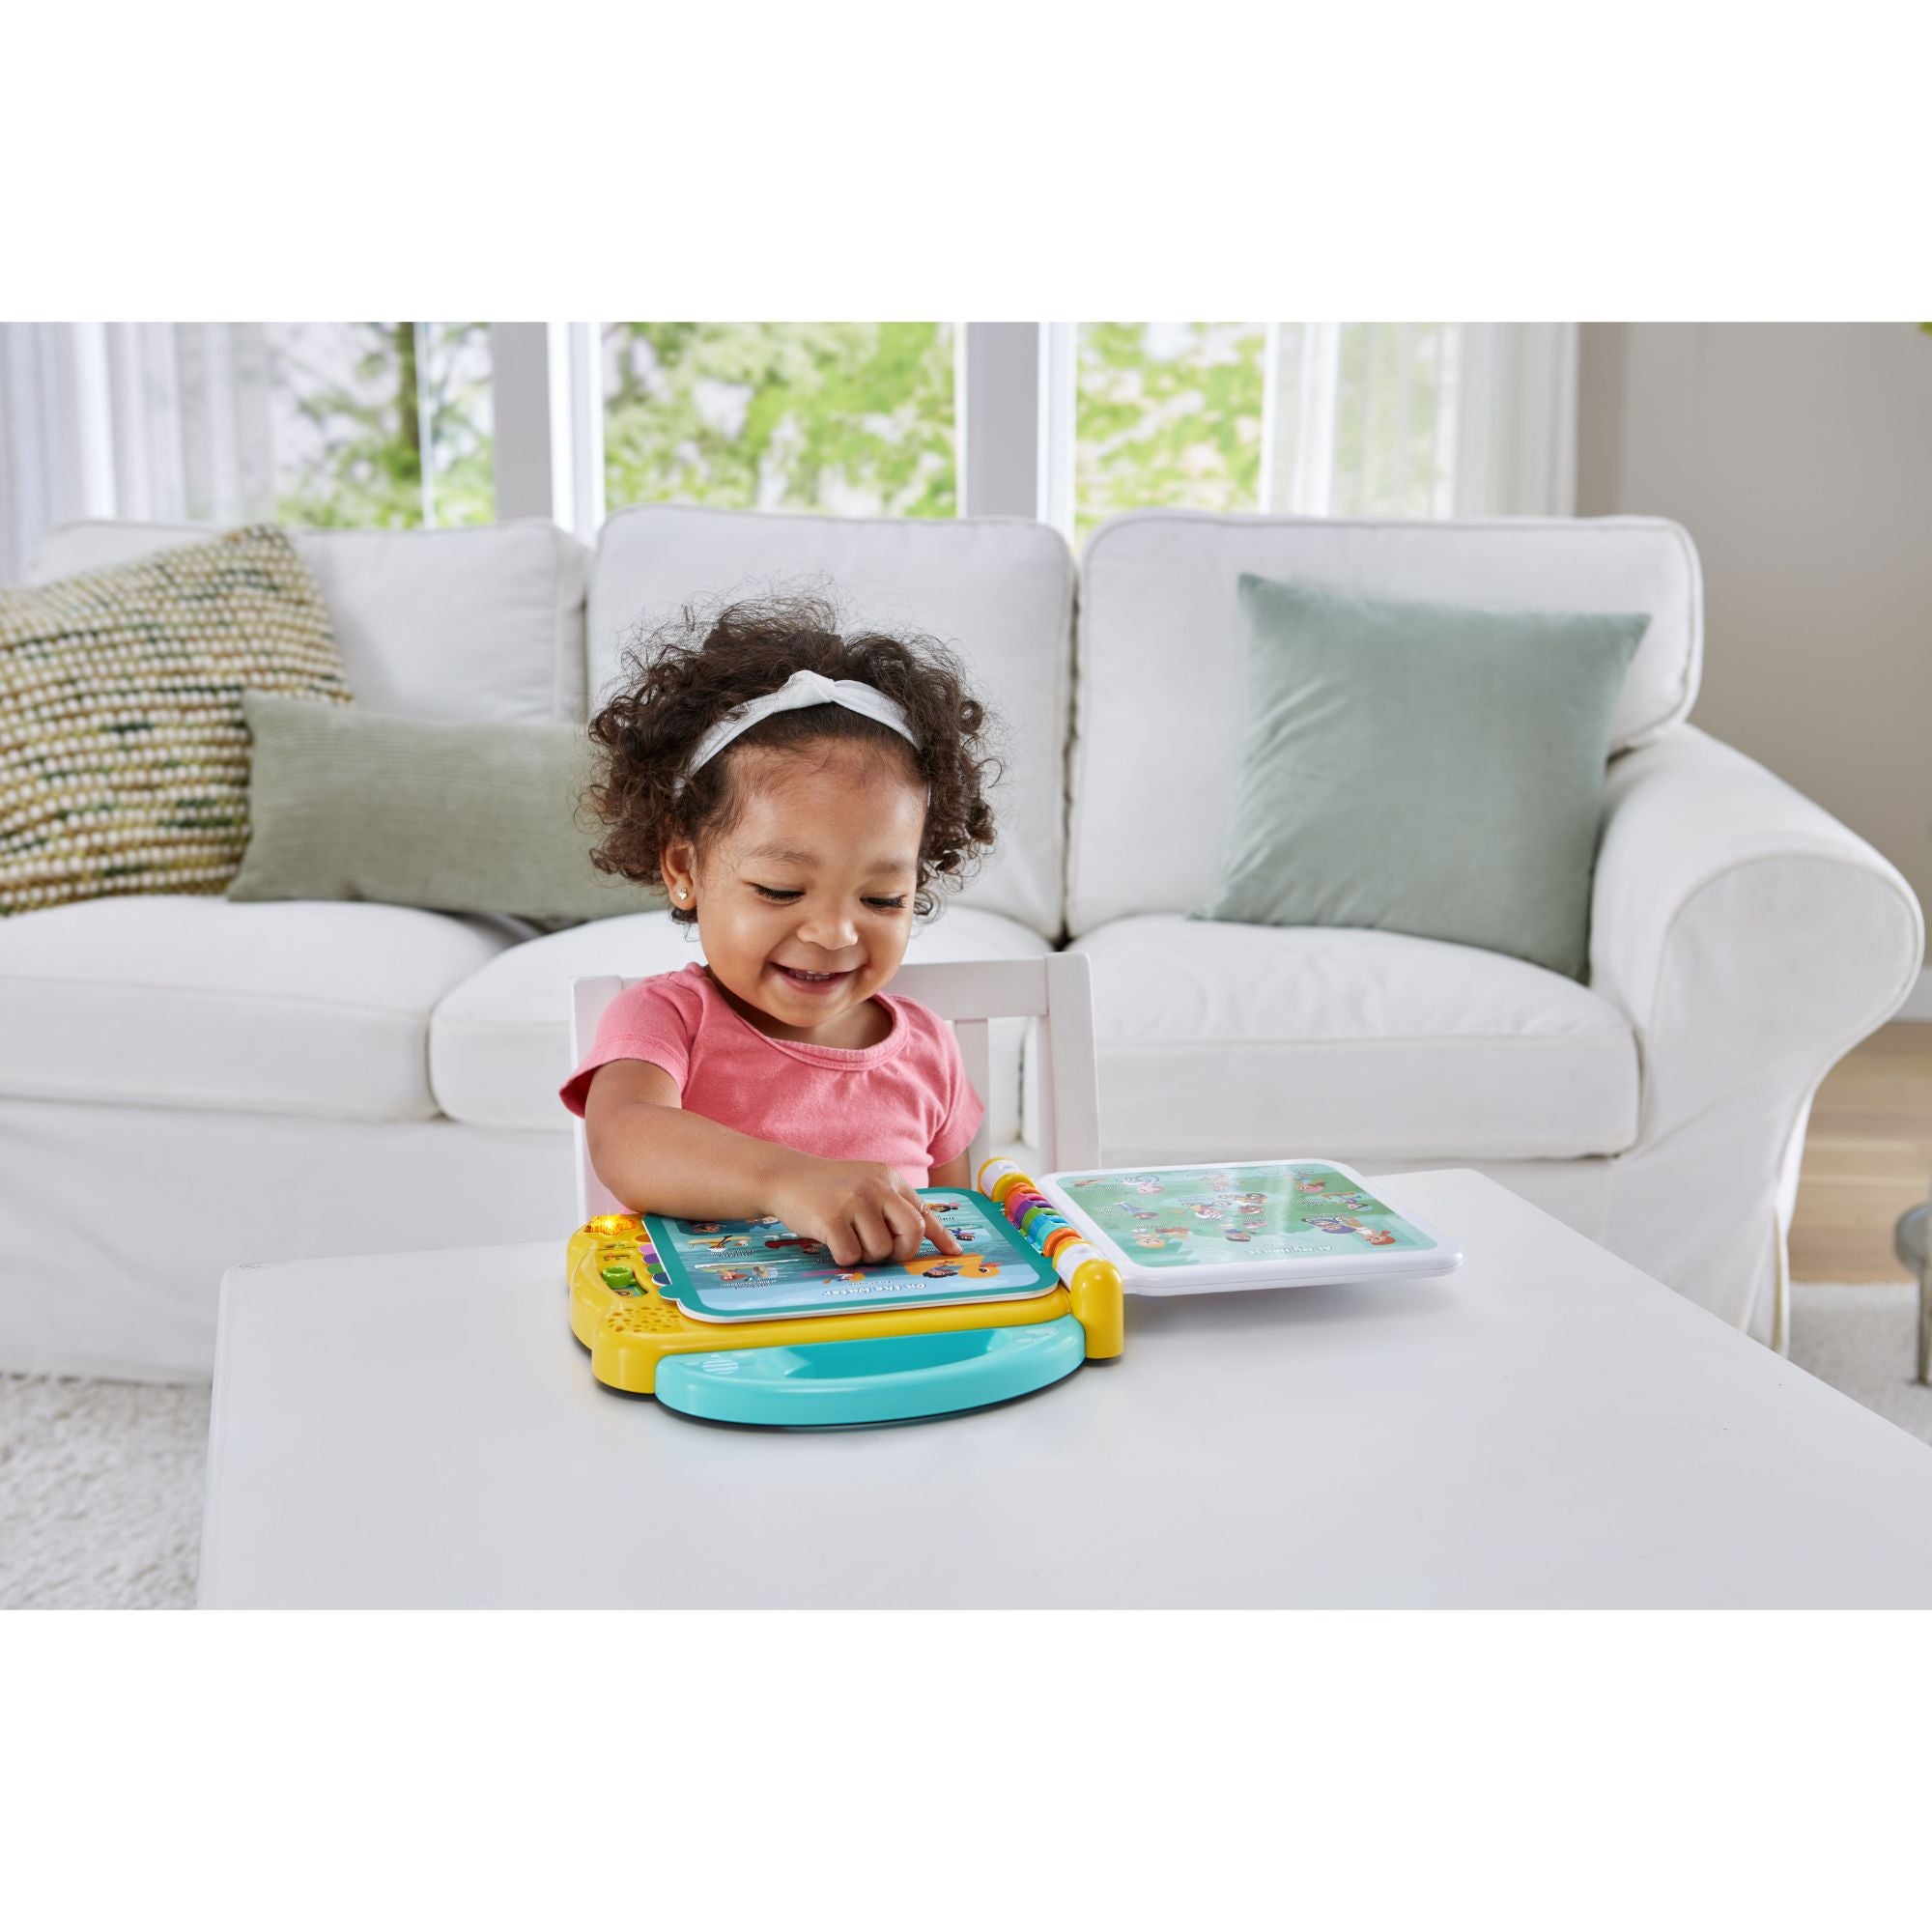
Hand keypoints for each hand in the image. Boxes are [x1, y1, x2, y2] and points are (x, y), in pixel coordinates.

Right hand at [770, 1158, 963, 1268]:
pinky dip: (843, 1258)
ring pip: (880, 1249)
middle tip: (884, 1253)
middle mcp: (877, 1187)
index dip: (940, 1236)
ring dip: (866, 1255)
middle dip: (902, 1251)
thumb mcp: (866, 1185)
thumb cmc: (829, 1189)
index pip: (924, 1211)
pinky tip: (830, 1240)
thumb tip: (923, 1235)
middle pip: (912, 1231)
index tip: (953, 1254)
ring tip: (848, 1238)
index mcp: (889, 1179)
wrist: (785, 1176)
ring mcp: (854, 1201)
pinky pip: (851, 1256)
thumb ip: (891, 1205)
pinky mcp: (831, 1218)